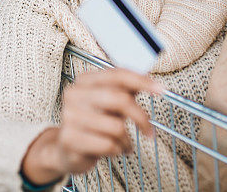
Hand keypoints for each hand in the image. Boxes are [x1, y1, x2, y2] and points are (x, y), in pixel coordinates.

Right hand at [21, 69, 161, 183]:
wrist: (65, 149)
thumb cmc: (93, 124)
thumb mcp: (109, 104)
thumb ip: (126, 91)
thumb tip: (152, 81)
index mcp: (85, 81)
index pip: (117, 75)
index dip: (141, 80)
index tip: (161, 89)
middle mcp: (74, 95)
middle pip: (120, 100)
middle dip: (140, 117)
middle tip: (149, 131)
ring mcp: (69, 116)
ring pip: (116, 127)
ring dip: (127, 140)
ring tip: (124, 144)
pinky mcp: (69, 139)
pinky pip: (108, 145)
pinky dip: (117, 150)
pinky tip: (113, 150)